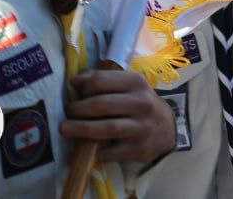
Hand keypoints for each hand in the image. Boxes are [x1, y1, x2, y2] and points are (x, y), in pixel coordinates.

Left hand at [61, 69, 175, 161]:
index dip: (83, 83)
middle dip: (78, 108)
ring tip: (64, 129)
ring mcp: (141, 127)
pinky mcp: (138, 149)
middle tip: (67, 112)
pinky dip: (95, 150)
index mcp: (136, 83)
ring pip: (106, 128)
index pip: (102, 80)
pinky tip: (86, 148)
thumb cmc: (140, 104)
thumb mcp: (130, 87)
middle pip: (101, 104)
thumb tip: (75, 82)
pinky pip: (111, 151)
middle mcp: (140, 103)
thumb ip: (106, 82)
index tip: (72, 87)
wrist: (167, 128)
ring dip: (81, 129)